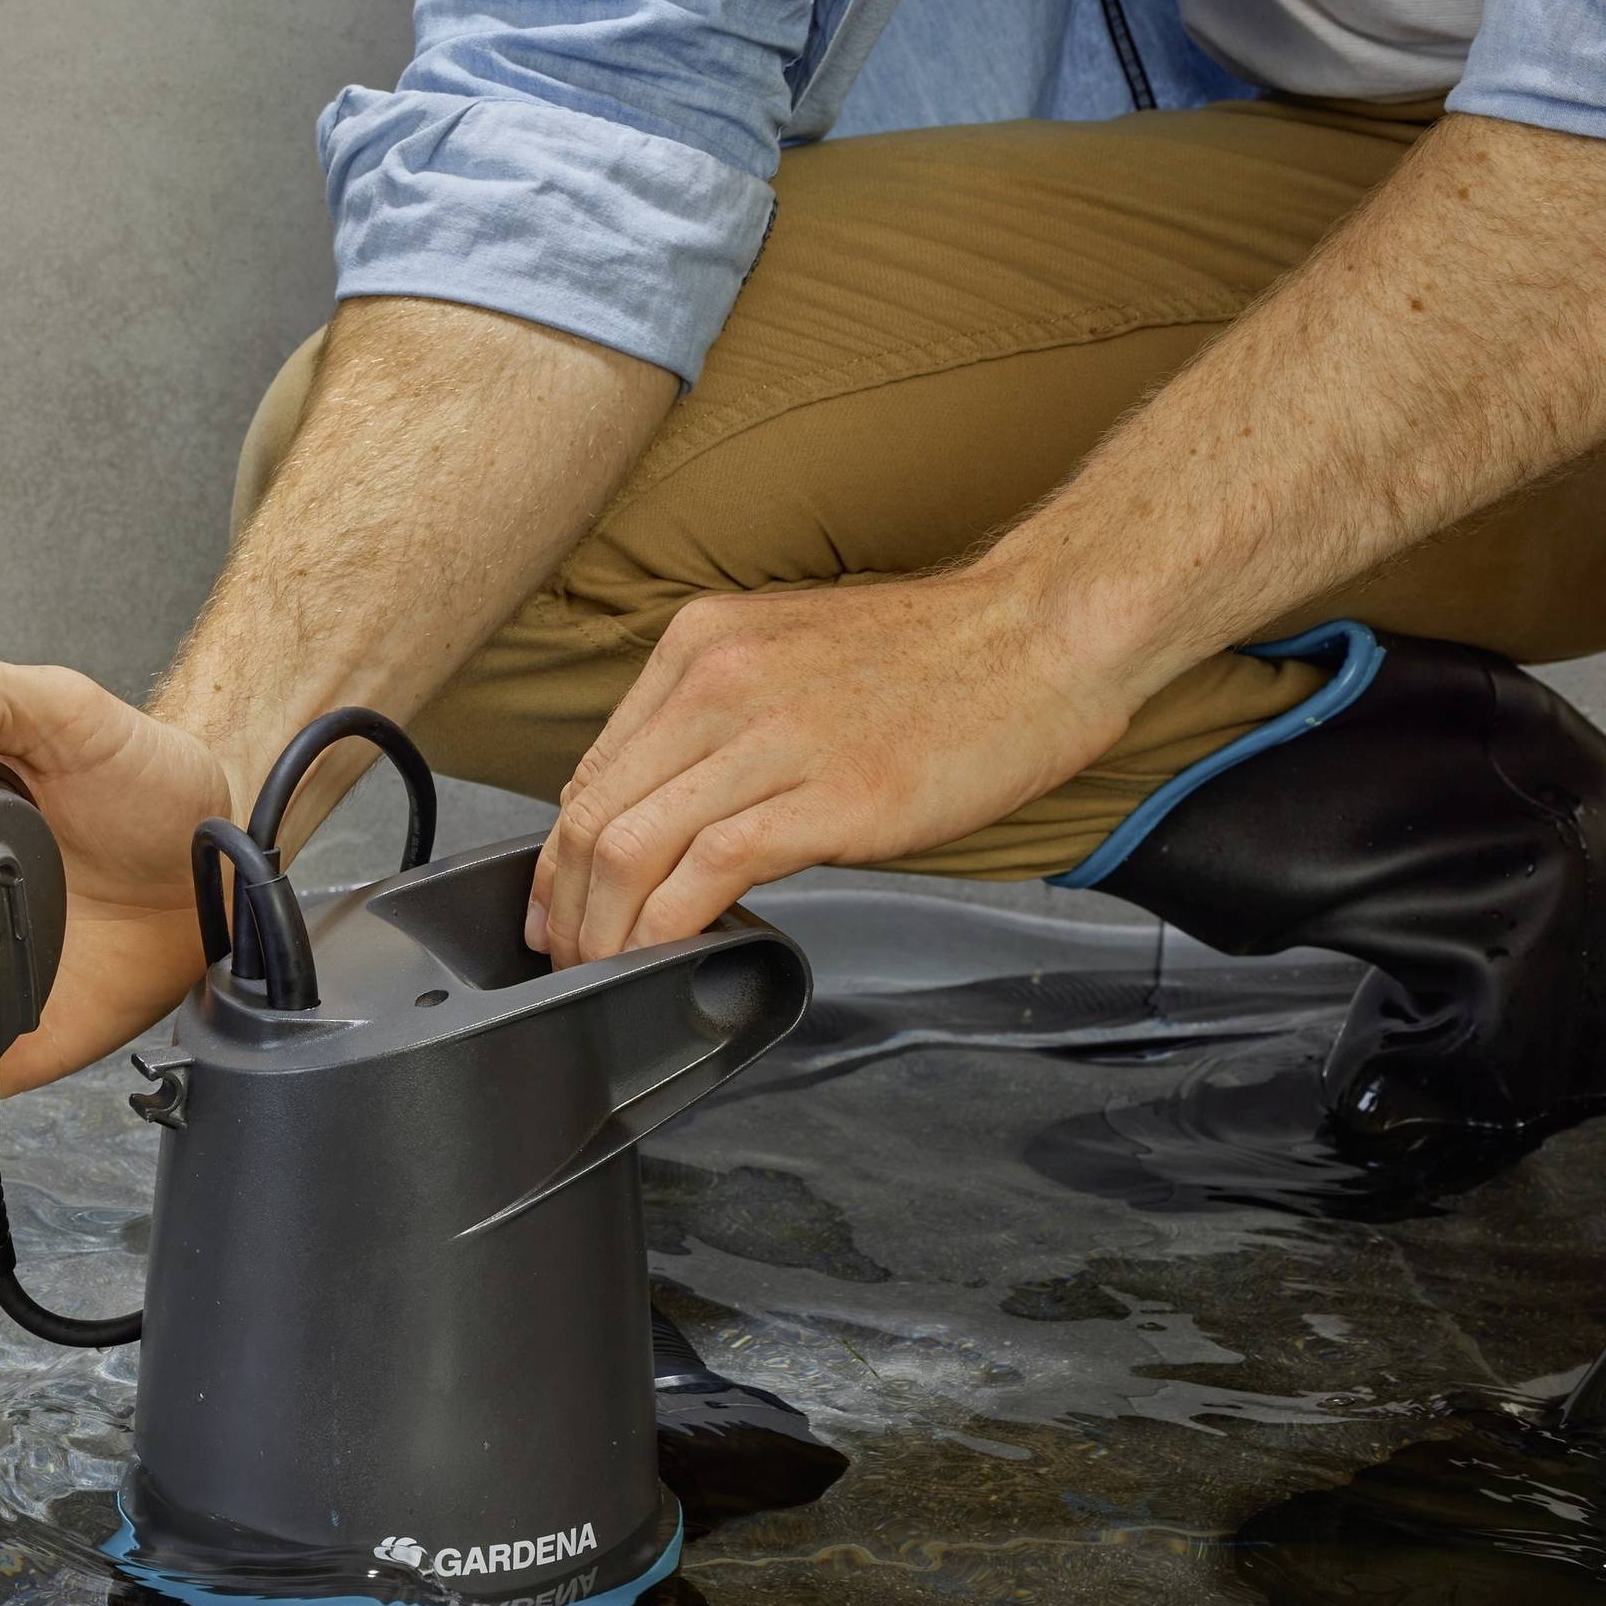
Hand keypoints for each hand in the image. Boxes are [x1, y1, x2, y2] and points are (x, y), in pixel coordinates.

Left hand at [527, 569, 1131, 963]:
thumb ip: (719, 721)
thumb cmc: (940, 657)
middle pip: (593, 817)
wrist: (1047, 633)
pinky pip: (707, 875)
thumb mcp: (791, 658)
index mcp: (699, 645)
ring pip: (631, 850)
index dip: (559, 856)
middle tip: (567, 956)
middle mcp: (716, 682)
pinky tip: (663, 960)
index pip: (592, 770)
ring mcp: (769, 738)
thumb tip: (668, 810)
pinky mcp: (826, 797)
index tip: (560, 905)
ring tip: (605, 971)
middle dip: (565, 906)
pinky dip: (665, 931)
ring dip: (604, 930)